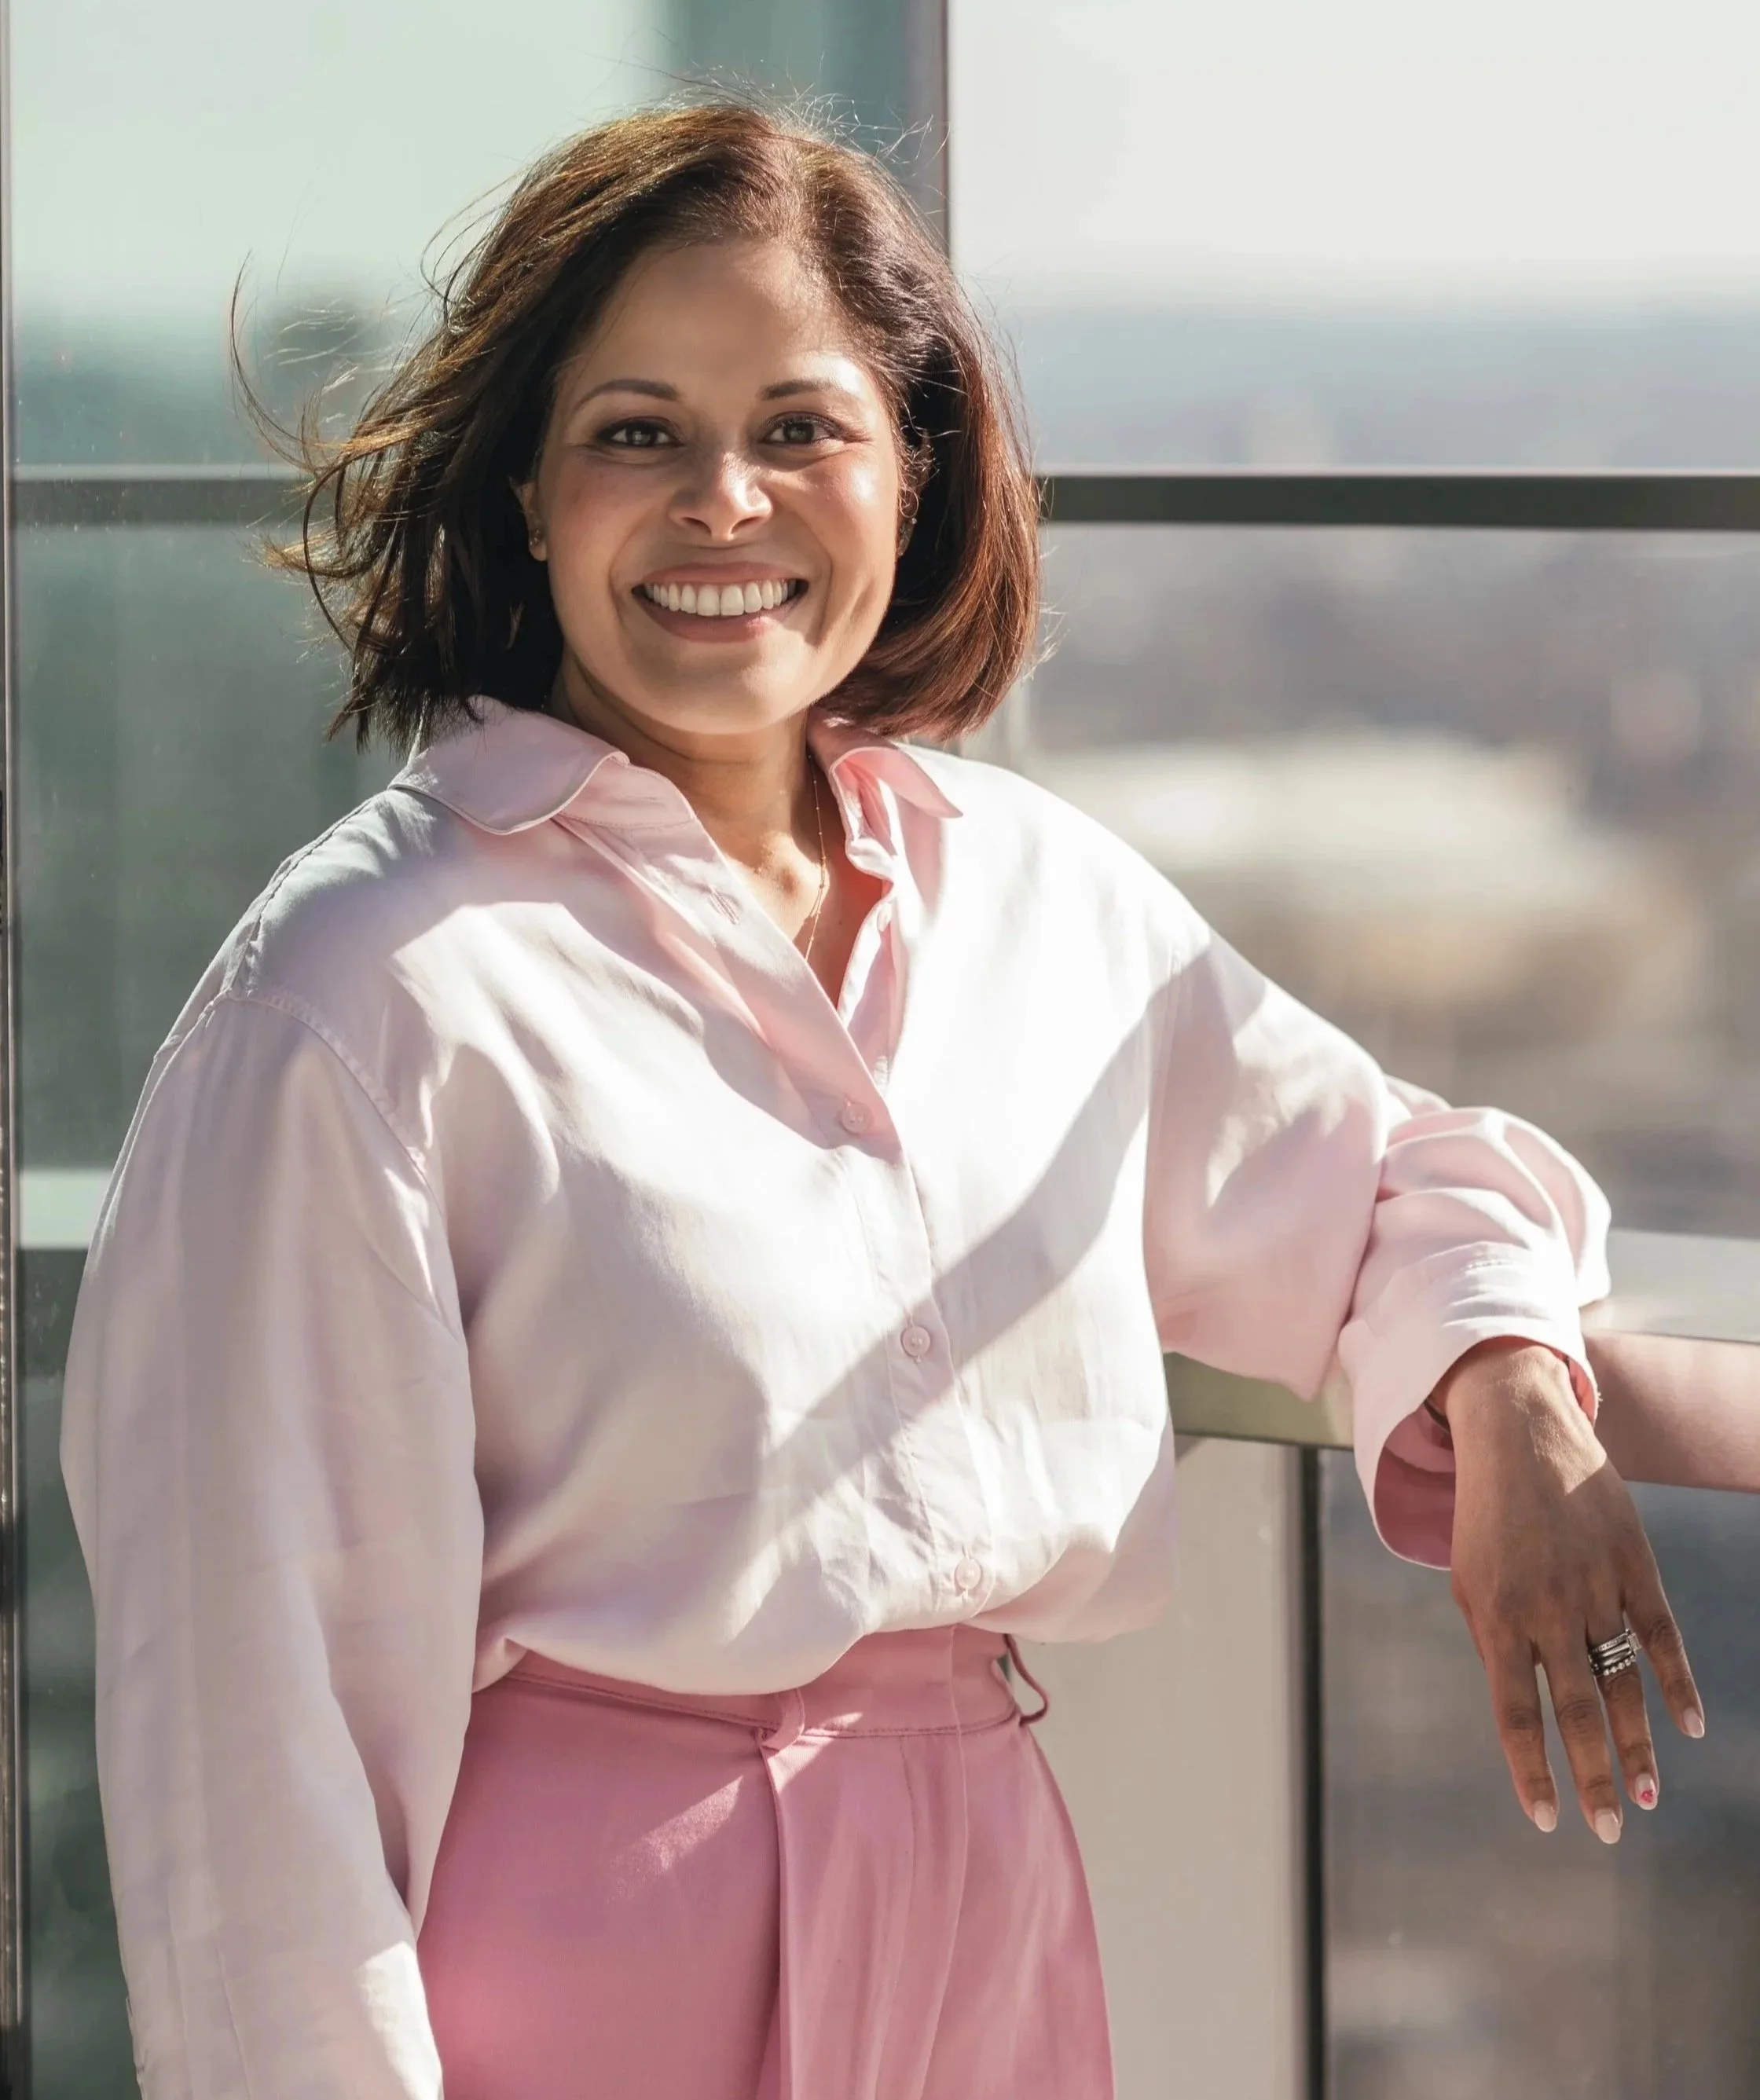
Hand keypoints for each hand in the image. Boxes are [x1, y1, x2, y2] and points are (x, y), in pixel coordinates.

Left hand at [1437, 1337, 1704, 1841]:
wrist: (1518, 1434)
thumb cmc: (1487, 1521)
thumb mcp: (1471, 1582)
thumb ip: (1498, 1644)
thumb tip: (1527, 1713)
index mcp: (1496, 1616)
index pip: (1515, 1714)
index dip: (1531, 1772)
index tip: (1547, 1822)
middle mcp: (1547, 1608)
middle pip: (1574, 1710)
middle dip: (1592, 1775)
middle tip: (1607, 1831)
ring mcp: (1595, 1586)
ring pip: (1622, 1682)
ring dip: (1637, 1744)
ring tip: (1645, 1797)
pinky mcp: (1634, 1565)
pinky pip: (1662, 1636)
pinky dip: (1679, 1684)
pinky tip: (1690, 1728)